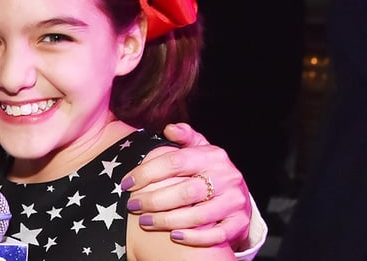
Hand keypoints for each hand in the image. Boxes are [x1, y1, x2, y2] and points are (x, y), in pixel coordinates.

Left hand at [120, 123, 250, 248]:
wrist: (240, 196)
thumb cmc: (210, 171)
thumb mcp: (200, 149)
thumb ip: (185, 136)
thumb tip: (169, 129)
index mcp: (212, 156)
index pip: (175, 162)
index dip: (147, 172)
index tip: (126, 183)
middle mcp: (226, 177)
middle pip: (185, 191)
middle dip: (154, 200)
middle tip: (132, 205)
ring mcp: (234, 201)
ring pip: (199, 216)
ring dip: (168, 221)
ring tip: (145, 221)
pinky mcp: (240, 223)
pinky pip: (216, 235)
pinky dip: (194, 237)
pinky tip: (173, 236)